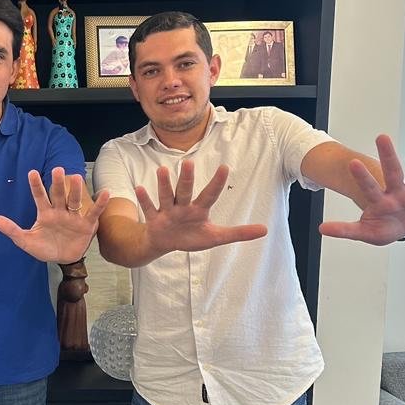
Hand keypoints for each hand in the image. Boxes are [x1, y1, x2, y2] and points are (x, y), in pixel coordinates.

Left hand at [0, 167, 108, 263]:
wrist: (63, 259)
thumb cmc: (44, 247)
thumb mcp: (26, 241)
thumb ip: (12, 230)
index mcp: (45, 213)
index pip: (39, 197)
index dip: (36, 185)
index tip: (32, 172)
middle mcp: (59, 211)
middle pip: (58, 195)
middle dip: (57, 183)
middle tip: (57, 169)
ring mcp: (73, 217)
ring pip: (74, 201)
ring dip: (75, 190)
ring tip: (76, 178)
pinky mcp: (86, 225)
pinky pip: (93, 213)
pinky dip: (99, 204)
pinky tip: (105, 192)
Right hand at [136, 161, 266, 255]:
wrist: (164, 242)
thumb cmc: (191, 236)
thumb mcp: (216, 237)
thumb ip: (239, 232)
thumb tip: (265, 229)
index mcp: (199, 210)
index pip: (210, 195)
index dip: (217, 183)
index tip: (225, 167)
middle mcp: (183, 207)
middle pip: (185, 191)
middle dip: (187, 178)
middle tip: (189, 162)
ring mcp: (168, 211)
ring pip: (166, 196)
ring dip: (164, 184)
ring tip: (161, 169)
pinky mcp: (155, 219)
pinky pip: (149, 209)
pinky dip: (144, 200)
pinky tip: (139, 188)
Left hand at [319, 134, 404, 244]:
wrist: (403, 229)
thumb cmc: (383, 228)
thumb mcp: (364, 232)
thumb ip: (345, 229)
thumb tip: (321, 228)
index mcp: (379, 201)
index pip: (369, 187)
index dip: (361, 177)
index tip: (352, 162)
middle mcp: (396, 192)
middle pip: (392, 172)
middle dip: (387, 156)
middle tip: (381, 137)